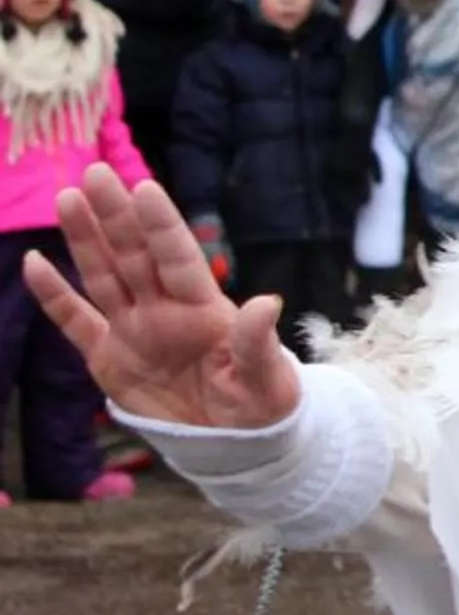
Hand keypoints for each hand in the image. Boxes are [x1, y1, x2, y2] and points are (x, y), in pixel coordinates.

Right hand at [26, 168, 297, 430]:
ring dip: (86, 240)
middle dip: (116, 216)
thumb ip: (256, 342)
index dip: (162, 226)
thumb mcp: (267, 378)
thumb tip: (267, 302)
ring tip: (68, 198)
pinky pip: (76, 321)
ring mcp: (134, 329)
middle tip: (95, 171)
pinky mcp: (109, 358)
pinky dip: (54, 295)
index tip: (144, 189)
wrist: (235, 443)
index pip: (179, 258)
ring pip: (104, 276)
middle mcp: (165, 310)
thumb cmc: (262, 405)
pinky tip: (35, 264)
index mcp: (205, 309)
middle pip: (135, 255)